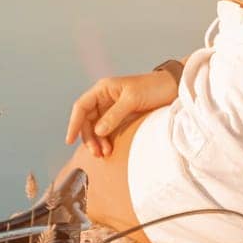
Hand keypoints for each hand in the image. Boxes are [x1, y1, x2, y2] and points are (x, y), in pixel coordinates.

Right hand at [64, 69, 179, 158]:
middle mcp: (104, 98)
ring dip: (97, 141)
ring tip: (104, 154)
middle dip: (89, 137)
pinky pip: (107, 130)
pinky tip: (109, 149)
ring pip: (96, 127)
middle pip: (87, 120)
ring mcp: (112, 108)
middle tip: (97, 153)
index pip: (81, 106)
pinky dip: (106, 140)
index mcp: (103, 89)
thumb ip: (114, 115)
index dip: (74, 123)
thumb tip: (98, 131)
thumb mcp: (132, 100)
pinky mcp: (122, 117)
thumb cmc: (153, 88)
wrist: (173, 88)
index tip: (70, 140)